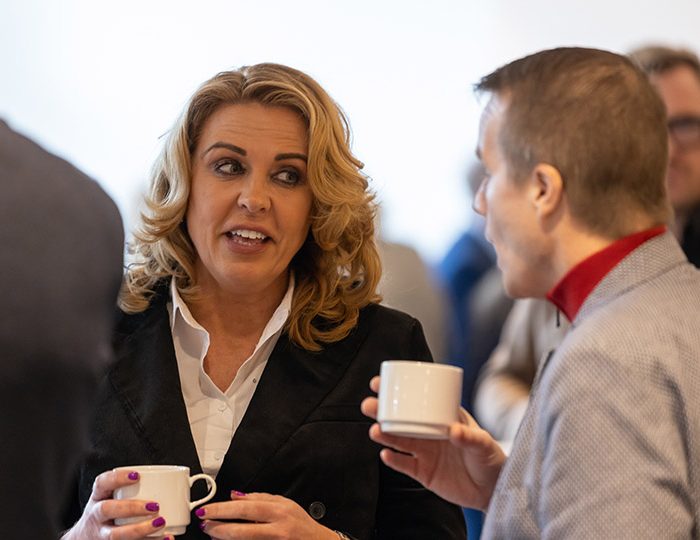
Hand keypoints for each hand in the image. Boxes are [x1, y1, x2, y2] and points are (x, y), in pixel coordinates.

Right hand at [61, 469, 171, 539]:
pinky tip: (165, 539)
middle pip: (107, 509)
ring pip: (115, 535)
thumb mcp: (112, 498)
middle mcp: (96, 516)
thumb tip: (176, 481)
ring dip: (139, 530)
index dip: (118, 478)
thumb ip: (133, 490)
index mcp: (98, 498)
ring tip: (161, 523)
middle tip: (154, 505)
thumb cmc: (108, 514)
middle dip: (131, 507)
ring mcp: (100, 534)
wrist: (84, 539)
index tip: (137, 475)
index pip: (102, 483)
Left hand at [197, 491, 338, 539]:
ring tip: (213, 533)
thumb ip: (261, 498)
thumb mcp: (285, 504)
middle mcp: (278, 528)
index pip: (246, 508)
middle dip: (219, 526)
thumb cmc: (301, 524)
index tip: (208, 509)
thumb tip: (235, 495)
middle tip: (205, 523)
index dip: (224, 509)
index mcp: (279, 511)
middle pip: (243, 529)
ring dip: (225, 538)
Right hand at [360, 375, 505, 509]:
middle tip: (369, 406)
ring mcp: (425, 452)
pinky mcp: (423, 472)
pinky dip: (394, 460)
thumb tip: (454, 430)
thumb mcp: (484, 443)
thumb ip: (470, 437)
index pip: (416, 400)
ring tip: (375, 431)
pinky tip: (386, 454)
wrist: (492, 490)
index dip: (397, 391)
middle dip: (382, 412)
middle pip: (400, 419)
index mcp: (441, 416)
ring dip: (384, 434)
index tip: (379, 384)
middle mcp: (429, 432)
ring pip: (398, 440)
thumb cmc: (490, 459)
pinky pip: (404, 465)